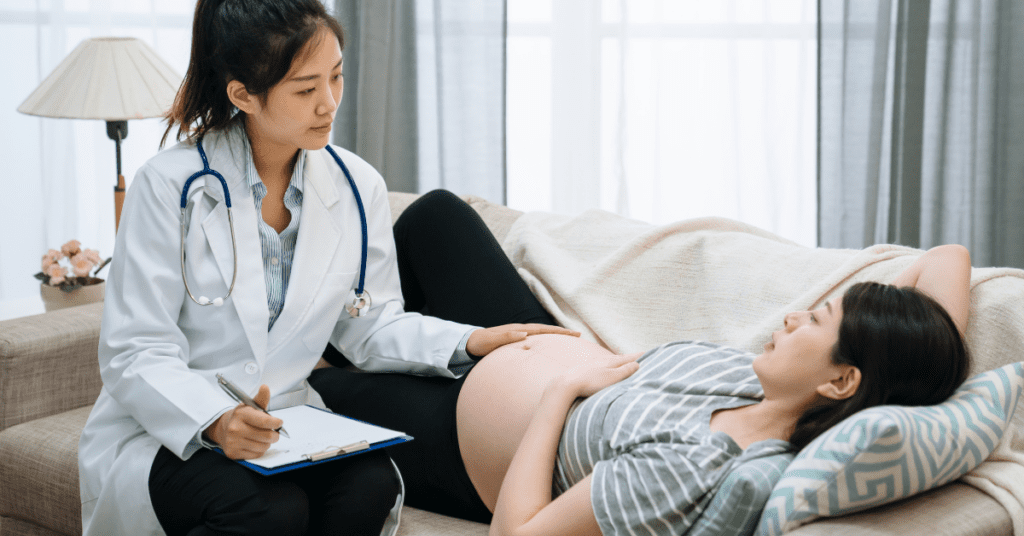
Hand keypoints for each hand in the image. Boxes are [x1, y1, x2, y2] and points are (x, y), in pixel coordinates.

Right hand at [202, 384, 281, 459]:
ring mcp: (233, 442)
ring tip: (262, 437)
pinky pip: (257, 455)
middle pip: (267, 436)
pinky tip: (255, 443)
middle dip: (275, 435)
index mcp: (241, 414)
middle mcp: (235, 428)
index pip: (264, 421)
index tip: (279, 423)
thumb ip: (261, 398)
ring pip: (263, 447)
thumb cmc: (243, 417)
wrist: (224, 428)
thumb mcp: (251, 405)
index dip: (276, 423)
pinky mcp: (233, 453)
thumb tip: (265, 387)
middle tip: (274, 432)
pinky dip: (260, 450)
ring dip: (267, 443)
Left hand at [466, 323, 580, 357]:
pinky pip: (536, 340)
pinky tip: (551, 347)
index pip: (543, 330)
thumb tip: (525, 334)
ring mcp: (520, 335)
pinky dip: (546, 341)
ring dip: (556, 336)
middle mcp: (521, 330)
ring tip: (570, 340)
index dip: (559, 332)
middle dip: (563, 333)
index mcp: (518, 330)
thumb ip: (506, 337)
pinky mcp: (517, 341)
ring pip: (542, 335)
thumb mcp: (491, 341)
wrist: (469, 343)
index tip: (574, 334)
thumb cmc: (480, 343)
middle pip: (546, 330)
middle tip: (579, 335)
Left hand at [556, 352, 641, 397]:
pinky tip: (605, 368)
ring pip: (610, 361)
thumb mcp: (612, 377)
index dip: (640, 356)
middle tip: (641, 356)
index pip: (630, 358)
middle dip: (631, 358)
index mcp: (611, 361)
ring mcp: (593, 364)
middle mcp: (603, 360)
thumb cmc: (591, 382)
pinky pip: (602, 365)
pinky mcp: (585, 370)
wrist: (567, 384)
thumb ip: (625, 371)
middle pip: (620, 358)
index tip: (650, 352)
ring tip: (625, 361)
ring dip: (620, 361)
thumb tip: (637, 364)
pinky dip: (609, 365)